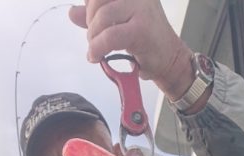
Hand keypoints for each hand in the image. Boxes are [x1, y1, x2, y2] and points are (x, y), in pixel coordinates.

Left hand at [69, 0, 192, 96]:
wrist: (170, 62)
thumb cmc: (147, 43)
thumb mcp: (119, 24)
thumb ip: (97, 16)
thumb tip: (72, 12)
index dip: (90, 5)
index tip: (91, 21)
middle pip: (97, 0)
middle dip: (90, 22)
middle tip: (94, 39)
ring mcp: (141, 9)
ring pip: (102, 17)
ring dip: (93, 37)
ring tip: (96, 50)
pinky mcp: (141, 29)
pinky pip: (109, 36)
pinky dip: (98, 48)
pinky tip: (96, 56)